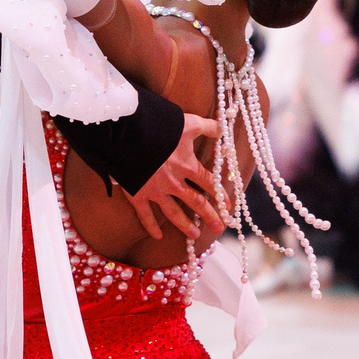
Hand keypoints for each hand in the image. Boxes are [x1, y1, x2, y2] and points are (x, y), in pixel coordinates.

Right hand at [125, 113, 224, 242]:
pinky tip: (158, 236)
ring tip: (194, 236)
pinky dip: (151, 226)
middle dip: (209, 216)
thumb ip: (207, 126)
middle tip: (219, 228)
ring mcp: (155, 191)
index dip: (220, 195)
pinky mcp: (138, 194)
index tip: (229, 207)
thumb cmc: (160, 126)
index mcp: (187, 166)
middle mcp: (174, 182)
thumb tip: (221, 129)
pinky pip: (145, 214)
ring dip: (185, 225)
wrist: (129, 134)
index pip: (209, 183)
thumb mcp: (187, 122)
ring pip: (173, 212)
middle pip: (196, 202)